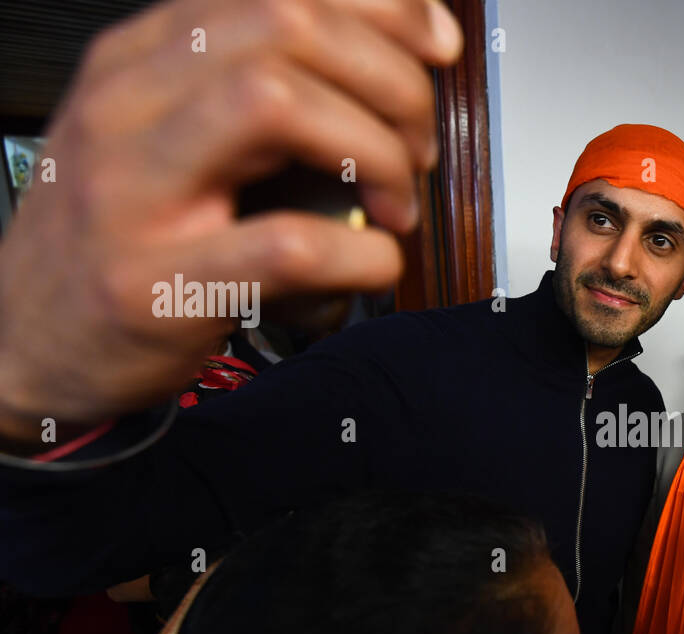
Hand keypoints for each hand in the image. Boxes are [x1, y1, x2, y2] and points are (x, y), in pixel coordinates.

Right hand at [0, 0, 462, 439]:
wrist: (24, 344)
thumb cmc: (121, 240)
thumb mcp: (167, 138)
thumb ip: (251, 93)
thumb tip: (388, 67)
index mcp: (139, 59)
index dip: (383, 8)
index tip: (436, 47)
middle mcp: (127, 104)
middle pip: (288, 26)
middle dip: (390, 81)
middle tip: (419, 147)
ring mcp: (132, 192)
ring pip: (278, 101)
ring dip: (375, 150)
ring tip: (395, 204)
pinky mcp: (155, 285)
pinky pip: (290, 244)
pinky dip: (363, 253)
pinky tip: (373, 264)